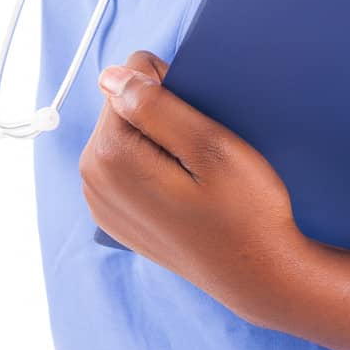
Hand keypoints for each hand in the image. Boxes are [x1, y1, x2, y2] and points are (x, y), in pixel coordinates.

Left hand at [78, 49, 308, 322]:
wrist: (257, 274)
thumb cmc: (245, 210)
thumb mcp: (210, 145)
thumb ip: (154, 103)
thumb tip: (111, 75)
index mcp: (109, 155)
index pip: (131, 76)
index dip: (172, 88)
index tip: (199, 124)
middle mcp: (92, 178)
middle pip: (124, 105)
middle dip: (162, 114)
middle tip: (202, 151)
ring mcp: (100, 201)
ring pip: (128, 133)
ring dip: (160, 140)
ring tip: (197, 173)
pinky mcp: (115, 215)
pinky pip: (130, 164)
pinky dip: (156, 165)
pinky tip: (186, 191)